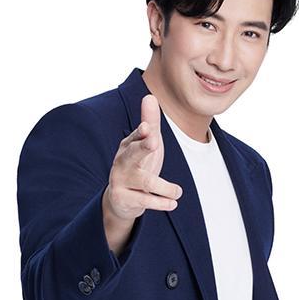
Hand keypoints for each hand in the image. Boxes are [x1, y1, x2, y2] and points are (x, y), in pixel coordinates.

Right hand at [102, 93, 182, 231]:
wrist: (120, 199)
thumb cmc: (138, 165)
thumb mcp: (145, 144)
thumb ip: (150, 123)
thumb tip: (149, 96)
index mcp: (128, 146)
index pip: (136, 136)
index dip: (143, 133)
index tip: (149, 128)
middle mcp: (122, 161)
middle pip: (132, 153)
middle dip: (143, 147)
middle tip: (154, 141)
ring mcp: (120, 180)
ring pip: (145, 182)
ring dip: (164, 188)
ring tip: (178, 191)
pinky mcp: (122, 199)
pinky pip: (144, 201)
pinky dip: (160, 202)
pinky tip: (173, 203)